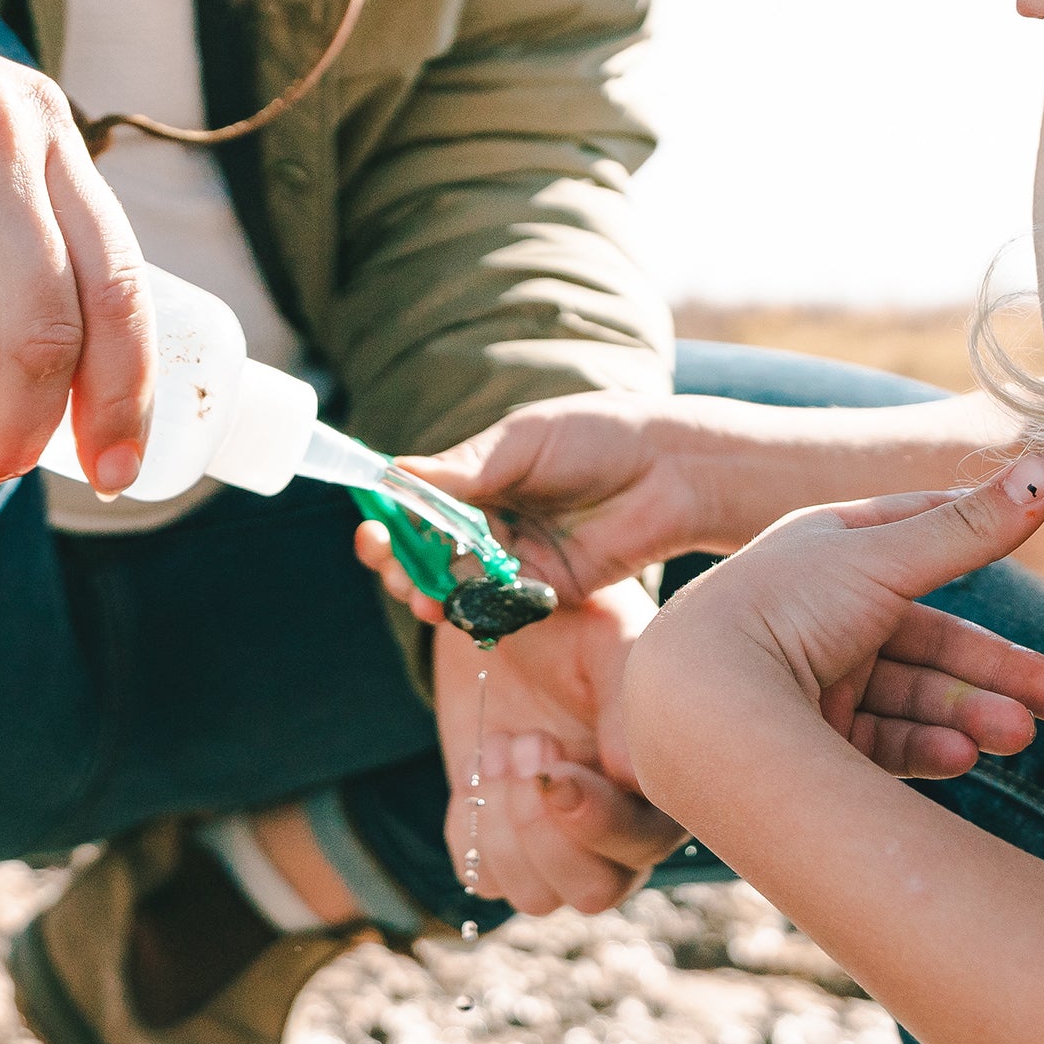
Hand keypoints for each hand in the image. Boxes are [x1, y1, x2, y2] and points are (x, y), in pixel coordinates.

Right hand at [381, 393, 717, 603]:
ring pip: (459, 582)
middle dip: (402, 560)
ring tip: (417, 594)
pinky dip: (475, 607)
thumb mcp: (526, 440)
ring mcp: (519, 558)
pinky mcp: (547, 592)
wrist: (673, 471)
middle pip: (431, 549)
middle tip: (387, 564)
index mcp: (483, 479)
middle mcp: (494, 521)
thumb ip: (468, 466)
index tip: (370, 525)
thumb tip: (398, 473)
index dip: (391, 517)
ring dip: (430, 590)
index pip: (421, 503)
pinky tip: (457, 606)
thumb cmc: (601, 436)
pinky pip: (501, 604)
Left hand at [432, 580, 680, 915]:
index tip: (552, 767)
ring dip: (504, 828)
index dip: (592, 819)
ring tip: (503, 747)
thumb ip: (625, 702)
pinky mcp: (502, 839)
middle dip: (544, 830)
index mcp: (661, 785)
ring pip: (536, 897)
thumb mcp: (605, 637)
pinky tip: (481, 766)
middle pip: (593, 892)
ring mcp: (557, 840)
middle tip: (528, 741)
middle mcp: (618, 828)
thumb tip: (629, 779)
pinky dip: (470, 827)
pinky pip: (482, 878)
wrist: (507, 614)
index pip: (642, 845)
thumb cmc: (575, 618)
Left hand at [628, 456, 1043, 791]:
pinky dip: (925, 749)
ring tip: (1020, 735)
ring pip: (916, 699)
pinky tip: (962, 757)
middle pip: (932, 641)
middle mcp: (821, 612)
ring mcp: (815, 680)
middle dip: (1000, 671)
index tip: (1040, 549)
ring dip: (972, 715)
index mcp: (827, 549)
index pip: (920, 538)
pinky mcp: (809, 742)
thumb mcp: (882, 559)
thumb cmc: (779, 609)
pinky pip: (884, 745)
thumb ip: (969, 528)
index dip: (979, 543)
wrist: (697, 706)